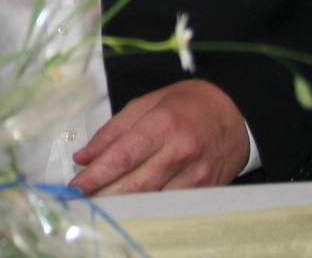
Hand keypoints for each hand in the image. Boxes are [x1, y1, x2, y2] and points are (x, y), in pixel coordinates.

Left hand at [70, 79, 248, 194]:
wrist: (235, 111)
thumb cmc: (187, 104)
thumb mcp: (147, 103)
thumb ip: (113, 131)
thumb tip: (84, 156)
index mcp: (162, 123)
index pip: (121, 157)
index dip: (95, 175)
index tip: (76, 186)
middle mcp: (180, 150)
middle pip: (135, 184)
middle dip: (104, 194)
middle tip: (83, 200)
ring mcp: (197, 173)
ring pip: (153, 198)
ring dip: (125, 204)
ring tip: (102, 203)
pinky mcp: (207, 188)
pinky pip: (172, 204)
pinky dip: (150, 206)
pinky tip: (134, 206)